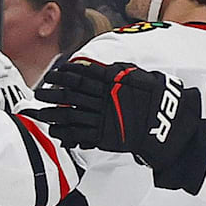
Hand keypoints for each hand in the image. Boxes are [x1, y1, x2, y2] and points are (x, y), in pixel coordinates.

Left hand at [31, 58, 204, 171]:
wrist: (167, 124)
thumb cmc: (156, 97)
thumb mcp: (138, 76)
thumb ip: (118, 72)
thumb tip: (101, 68)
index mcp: (110, 83)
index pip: (80, 76)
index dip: (64, 76)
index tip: (52, 75)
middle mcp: (102, 99)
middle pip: (70, 96)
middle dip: (52, 94)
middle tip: (38, 93)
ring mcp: (103, 119)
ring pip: (70, 116)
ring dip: (52, 115)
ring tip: (39, 114)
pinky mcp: (105, 137)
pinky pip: (80, 135)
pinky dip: (66, 134)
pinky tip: (55, 133)